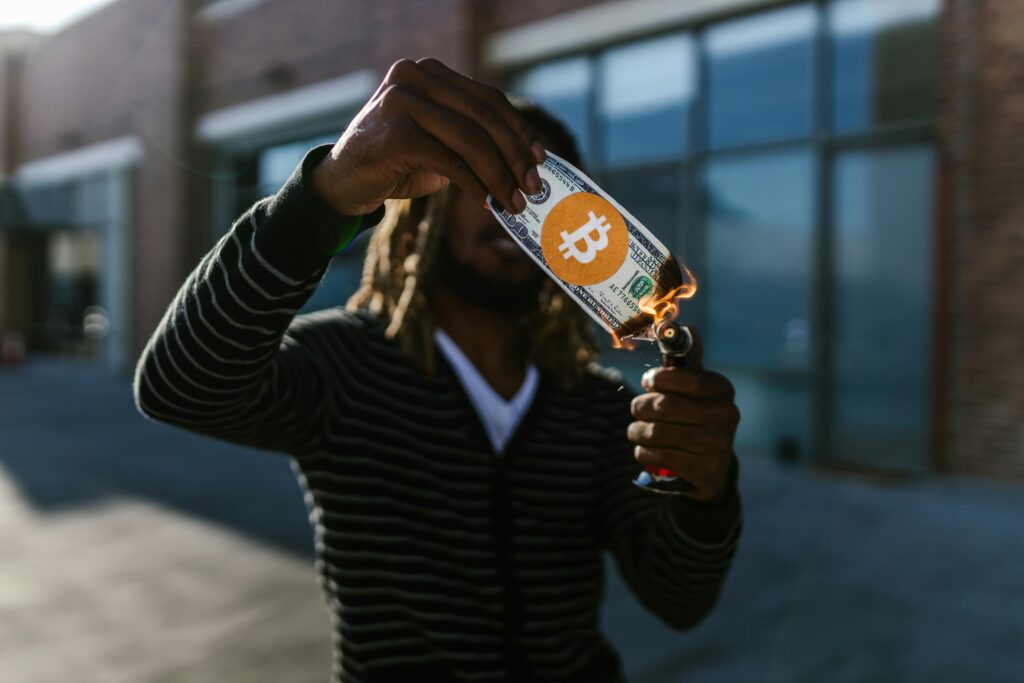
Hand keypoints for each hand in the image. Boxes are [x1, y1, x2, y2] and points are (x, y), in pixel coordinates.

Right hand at [310, 58, 545, 216]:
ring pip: (471, 140)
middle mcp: (413, 77)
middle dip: (514, 155)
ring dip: (499, 176)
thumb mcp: (438, 143)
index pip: (487, 98)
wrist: (340, 184)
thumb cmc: (394, 164)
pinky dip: (475, 185)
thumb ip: (471, 140)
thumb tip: (524, 162)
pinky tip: (487, 202)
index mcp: (428, 72)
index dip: (518, 129)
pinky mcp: (396, 133)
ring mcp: (401, 102)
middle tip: (533, 186)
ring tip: (515, 202)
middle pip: (484, 116)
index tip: (540, 158)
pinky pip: (450, 161)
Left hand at [628, 366, 739, 502]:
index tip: (648, 381)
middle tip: (637, 408)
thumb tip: (666, 325)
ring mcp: (718, 443)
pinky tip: (646, 448)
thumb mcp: (691, 389)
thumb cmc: (693, 416)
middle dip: (642, 405)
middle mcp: (726, 415)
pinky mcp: (705, 468)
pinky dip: (643, 451)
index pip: (688, 379)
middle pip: (666, 405)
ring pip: (657, 432)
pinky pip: (658, 455)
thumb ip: (678, 361)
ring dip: (638, 430)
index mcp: (722, 389)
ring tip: (637, 429)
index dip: (660, 379)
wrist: (710, 465)